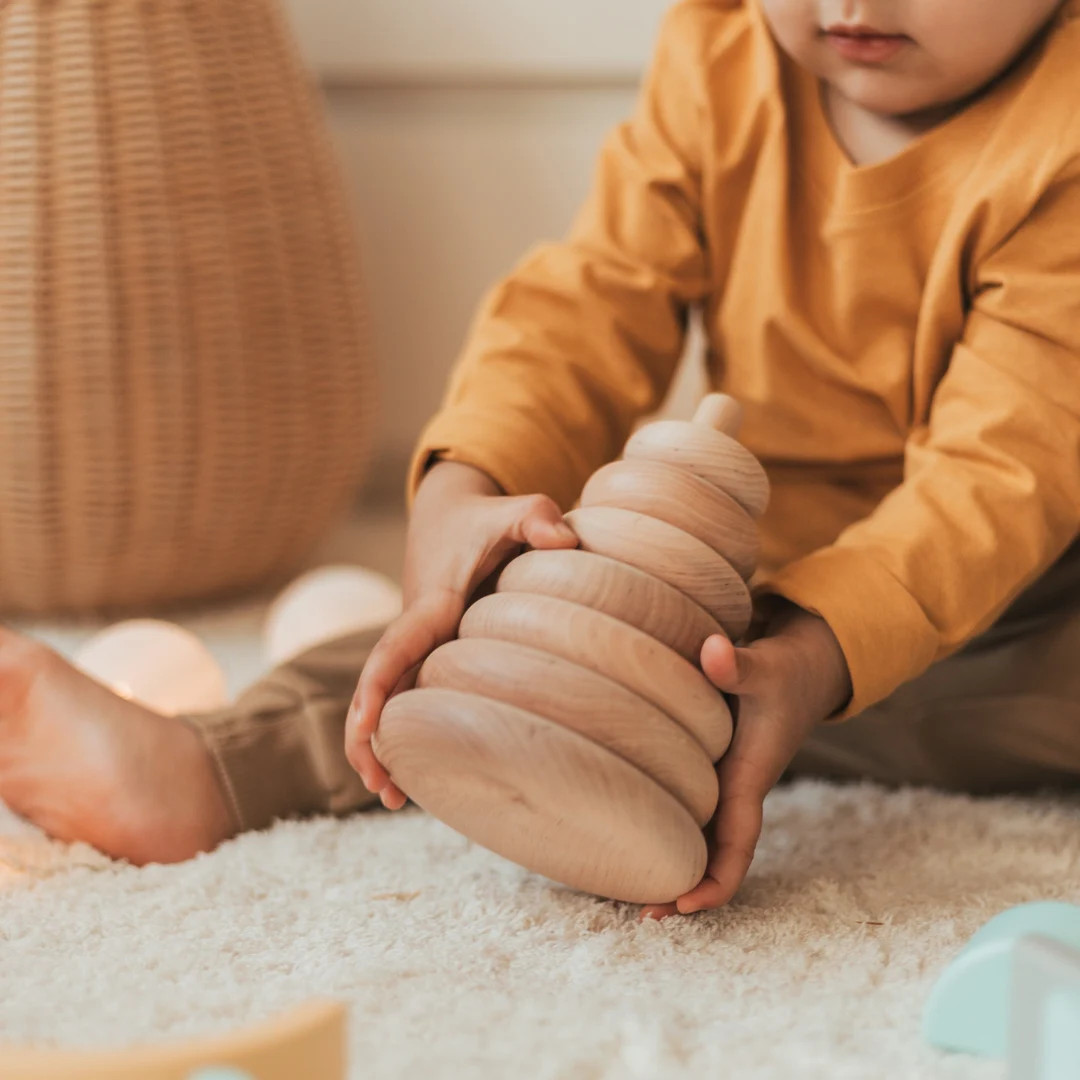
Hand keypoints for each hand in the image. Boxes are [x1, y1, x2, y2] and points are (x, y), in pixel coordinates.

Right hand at [344, 460, 577, 809]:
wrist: (449, 516)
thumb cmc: (485, 519)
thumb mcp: (513, 509)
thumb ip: (537, 517)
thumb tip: (566, 541)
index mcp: (433, 603)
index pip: (398, 647)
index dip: (378, 687)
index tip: (367, 728)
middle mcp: (417, 630)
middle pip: (381, 686)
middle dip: (368, 735)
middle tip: (380, 786)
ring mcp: (419, 646)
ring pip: (391, 699)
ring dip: (382, 745)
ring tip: (392, 797)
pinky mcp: (428, 656)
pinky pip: (409, 697)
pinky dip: (404, 733)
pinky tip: (414, 775)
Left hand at [641, 601, 850, 919]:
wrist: (801, 668)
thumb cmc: (783, 672)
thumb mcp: (765, 665)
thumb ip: (738, 663)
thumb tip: (712, 650)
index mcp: (749, 779)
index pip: (736, 846)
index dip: (714, 883)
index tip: (684, 906)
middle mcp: (731, 789)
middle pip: (707, 855)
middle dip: (680, 888)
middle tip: (638, 915)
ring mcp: (716, 781)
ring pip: (690, 834)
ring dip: (664, 860)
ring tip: (615, 885)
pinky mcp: (703, 766)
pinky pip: (679, 805)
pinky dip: (657, 823)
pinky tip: (619, 826)